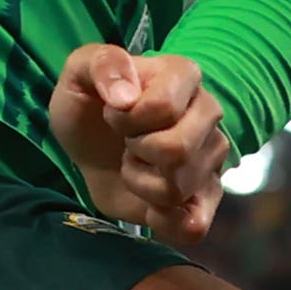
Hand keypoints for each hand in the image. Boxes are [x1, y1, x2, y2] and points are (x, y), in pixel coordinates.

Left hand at [44, 46, 231, 245]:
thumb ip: (102, 65)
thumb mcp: (78, 74)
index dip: (126, 119)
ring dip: (141, 185)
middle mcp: (208, 113)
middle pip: (177, 151)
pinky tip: (150, 206)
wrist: (92, 147)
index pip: (162, 107)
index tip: (113, 114)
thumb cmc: (90, 105)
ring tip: (136, 165)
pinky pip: (195, 224)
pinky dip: (164, 223)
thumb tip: (125, 97)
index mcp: (183, 75)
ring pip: (179, 189)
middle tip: (127, 144)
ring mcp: (212, 157)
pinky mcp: (206, 196)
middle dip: (136, 154)